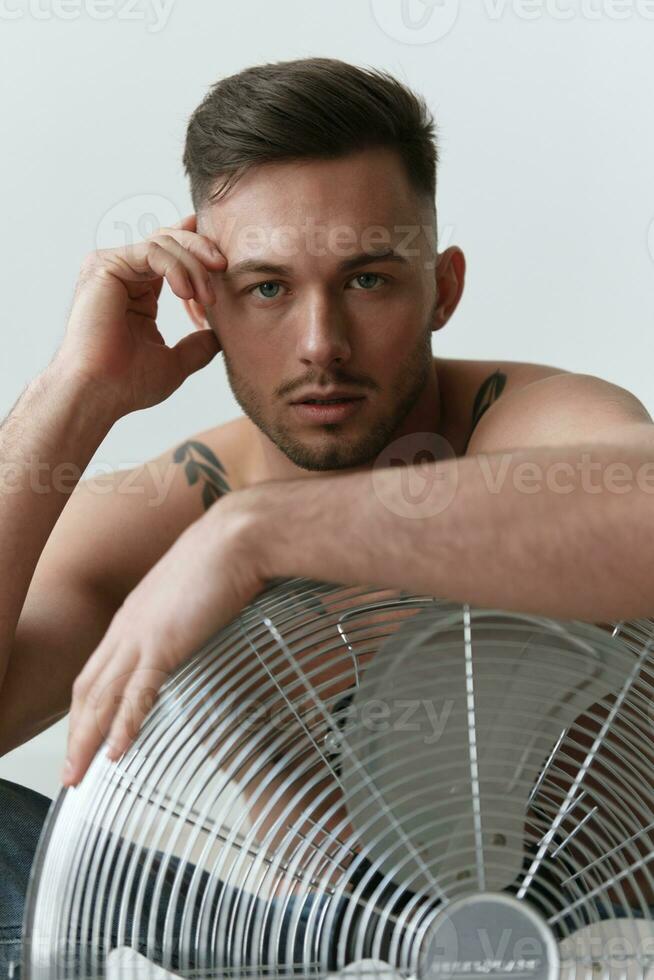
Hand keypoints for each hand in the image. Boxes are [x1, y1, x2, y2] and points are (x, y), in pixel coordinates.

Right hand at [53, 213, 225, 417]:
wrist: (100, 392)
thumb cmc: (128, 383)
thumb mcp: (176, 362)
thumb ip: (197, 346)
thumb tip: (219, 337)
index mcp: (138, 292)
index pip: (170, 256)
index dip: (197, 248)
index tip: (223, 260)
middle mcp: (122, 275)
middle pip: (168, 239)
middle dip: (201, 250)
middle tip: (223, 268)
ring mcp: (111, 267)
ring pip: (164, 243)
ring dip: (194, 267)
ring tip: (206, 298)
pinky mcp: (105, 265)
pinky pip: (152, 252)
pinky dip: (176, 268)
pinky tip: (186, 294)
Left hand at [60, 494, 265, 786]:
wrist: (237, 536)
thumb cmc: (224, 556)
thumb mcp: (193, 589)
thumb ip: (185, 613)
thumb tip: (196, 628)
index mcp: (133, 614)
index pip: (96, 670)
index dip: (85, 707)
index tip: (84, 734)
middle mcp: (127, 627)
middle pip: (87, 690)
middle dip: (76, 734)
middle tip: (71, 771)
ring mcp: (141, 636)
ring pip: (102, 698)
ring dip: (87, 740)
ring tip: (79, 776)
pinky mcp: (164, 644)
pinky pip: (138, 695)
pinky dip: (124, 726)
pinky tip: (117, 752)